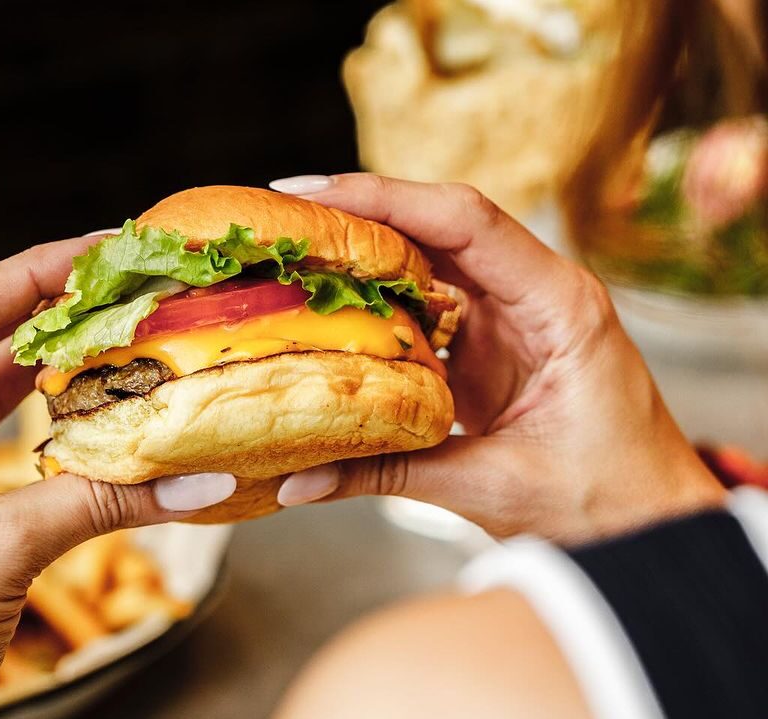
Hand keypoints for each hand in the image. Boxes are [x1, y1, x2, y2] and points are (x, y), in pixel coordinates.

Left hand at [0, 238, 234, 718]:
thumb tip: (203, 478)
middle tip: (111, 280)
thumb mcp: (1, 552)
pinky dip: (33, 415)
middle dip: (38, 309)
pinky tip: (77, 396)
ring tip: (104, 326)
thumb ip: (103, 501)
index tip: (92, 250)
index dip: (24, 276)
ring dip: (39, 360)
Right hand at [271, 174, 724, 541]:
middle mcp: (536, 295)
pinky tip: (328, 311)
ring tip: (291, 257)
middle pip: (437, 228)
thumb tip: (296, 481)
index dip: (385, 197)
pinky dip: (377, 306)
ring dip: (363, 259)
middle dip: (357, 218)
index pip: (466, 221)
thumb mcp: (492, 488)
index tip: (313, 193)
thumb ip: (389, 474)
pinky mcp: (491, 345)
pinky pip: (426, 308)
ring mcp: (512, 317)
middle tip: (281, 223)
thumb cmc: (608, 503)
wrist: (653, 528)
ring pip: (428, 263)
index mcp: (559, 305)